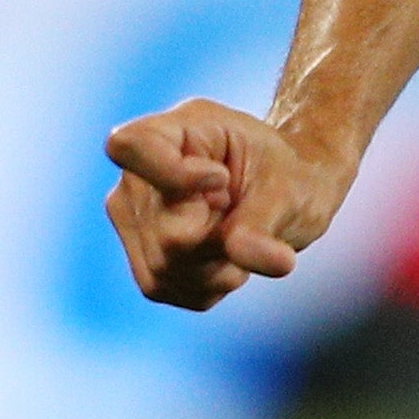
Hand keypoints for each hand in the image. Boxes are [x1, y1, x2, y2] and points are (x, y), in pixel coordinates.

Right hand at [102, 98, 350, 310]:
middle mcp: (137, 176)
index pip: (128, 146)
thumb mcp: (290, 187)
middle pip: (165, 234)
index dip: (169, 173)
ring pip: (166, 268)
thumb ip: (266, 223)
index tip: (221, 180)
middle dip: (220, 240)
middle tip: (247, 217)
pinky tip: (226, 257)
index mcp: (171, 131)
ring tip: (239, 235)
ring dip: (220, 266)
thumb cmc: (286, 176)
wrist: (283, 198)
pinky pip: (170, 287)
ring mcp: (132, 220)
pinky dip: (210, 283)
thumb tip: (272, 263)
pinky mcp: (142, 261)